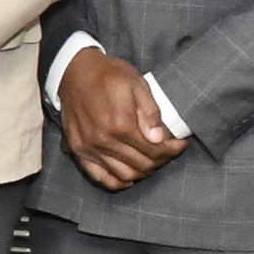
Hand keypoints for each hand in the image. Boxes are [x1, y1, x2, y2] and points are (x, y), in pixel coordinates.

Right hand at [59, 47, 186, 190]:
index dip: (172, 150)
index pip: (154, 150)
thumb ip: (150, 111)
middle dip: (161, 161)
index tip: (180, 144)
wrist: (74, 72)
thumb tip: (158, 138)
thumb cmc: (108, 75)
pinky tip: (129, 176)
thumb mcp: (136, 83)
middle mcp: (104, 141)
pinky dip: (117, 182)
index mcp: (120, 124)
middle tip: (168, 151)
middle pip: (142, 165)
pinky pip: (100, 177)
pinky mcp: (79, 151)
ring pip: (125, 175)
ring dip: (143, 172)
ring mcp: (89, 148)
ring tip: (151, 160)